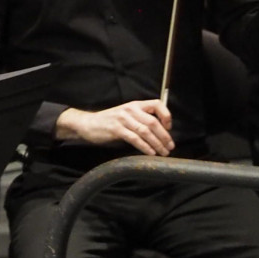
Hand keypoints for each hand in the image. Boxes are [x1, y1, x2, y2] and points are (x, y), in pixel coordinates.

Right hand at [55, 100, 173, 155]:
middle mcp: (130, 110)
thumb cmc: (109, 121)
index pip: (156, 104)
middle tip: (170, 146)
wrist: (88, 124)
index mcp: (134, 105)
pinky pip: (135, 139)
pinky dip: (145, 147)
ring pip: (146, 131)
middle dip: (164, 136)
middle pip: (153, 122)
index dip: (166, 115)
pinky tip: (151, 153)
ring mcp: (123, 119)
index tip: (169, 127)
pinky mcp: (116, 130)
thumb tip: (159, 132)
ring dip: (157, 144)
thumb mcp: (126, 115)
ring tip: (163, 152)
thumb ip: (140, 119)